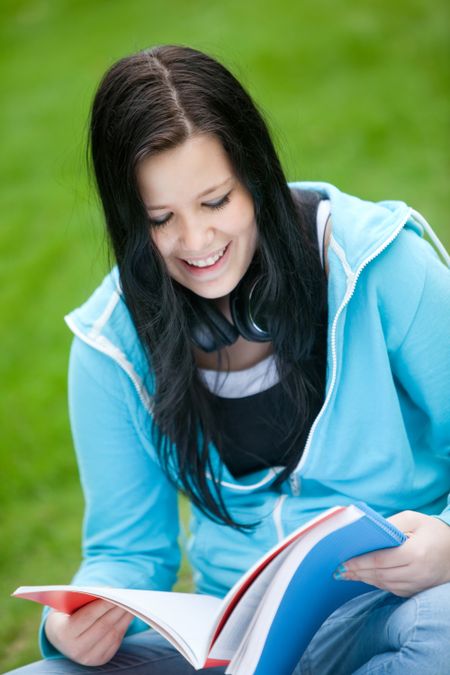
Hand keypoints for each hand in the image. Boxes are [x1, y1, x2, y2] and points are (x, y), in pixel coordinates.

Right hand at [44, 598, 133, 665]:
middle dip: (117, 609)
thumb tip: (110, 590)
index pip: (88, 616)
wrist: (61, 637)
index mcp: (64, 633)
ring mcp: (88, 657)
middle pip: (103, 625)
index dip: (103, 604)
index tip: (115, 592)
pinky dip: (124, 627)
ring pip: (112, 634)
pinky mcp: (99, 660)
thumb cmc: (67, 613)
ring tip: (132, 604)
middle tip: (128, 596)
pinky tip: (128, 615)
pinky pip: (115, 642)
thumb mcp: (69, 604)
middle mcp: (75, 649)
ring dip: (124, 618)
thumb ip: (86, 596)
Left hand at [334, 510, 449, 596]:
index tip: (343, 562)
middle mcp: (417, 572)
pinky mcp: (416, 590)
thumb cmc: (432, 531)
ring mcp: (417, 585)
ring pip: (384, 584)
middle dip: (357, 572)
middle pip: (380, 575)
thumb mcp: (413, 519)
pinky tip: (363, 577)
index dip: (360, 562)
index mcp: (416, 553)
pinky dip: (376, 583)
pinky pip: (392, 589)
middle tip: (338, 569)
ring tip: (346, 573)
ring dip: (364, 579)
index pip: (381, 560)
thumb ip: (390, 525)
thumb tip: (367, 533)